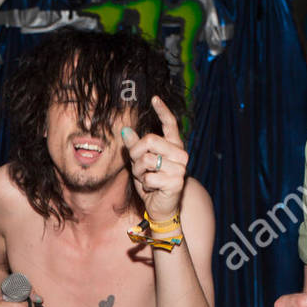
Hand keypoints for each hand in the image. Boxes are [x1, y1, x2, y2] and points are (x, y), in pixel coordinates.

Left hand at [120, 96, 188, 222]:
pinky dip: (145, 185)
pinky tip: (153, 189)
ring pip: (147, 160)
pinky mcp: (177, 181)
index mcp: (173, 146)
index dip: (162, 110)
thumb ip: (135, 146)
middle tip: (139, 169)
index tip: (154, 98)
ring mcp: (181, 167)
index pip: (170, 124)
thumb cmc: (151, 183)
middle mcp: (180, 154)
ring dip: (139, 172)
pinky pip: (150, 177)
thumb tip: (125, 130)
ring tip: (147, 180)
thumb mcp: (139, 163)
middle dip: (136, 156)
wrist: (160, 208)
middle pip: (149, 140)